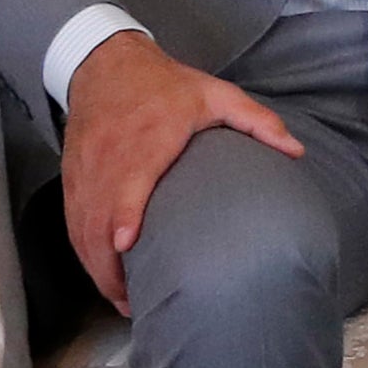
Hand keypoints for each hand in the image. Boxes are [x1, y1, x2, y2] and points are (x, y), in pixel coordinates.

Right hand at [60, 29, 301, 309]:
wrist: (107, 65)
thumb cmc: (166, 86)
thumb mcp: (216, 94)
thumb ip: (256, 121)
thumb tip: (295, 152)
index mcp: (146, 138)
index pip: (126, 179)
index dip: (123, 213)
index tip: (126, 244)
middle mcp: (109, 158)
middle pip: (97, 218)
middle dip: (109, 265)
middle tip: (135, 302)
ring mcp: (85, 171)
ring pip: (81, 227)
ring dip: (96, 267)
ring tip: (122, 300)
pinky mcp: (72, 179)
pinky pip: (72, 222)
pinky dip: (84, 252)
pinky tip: (103, 275)